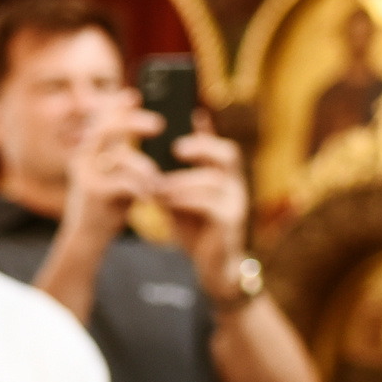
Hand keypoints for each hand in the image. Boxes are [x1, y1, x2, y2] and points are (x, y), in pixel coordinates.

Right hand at [64, 101, 164, 245]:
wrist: (86, 239)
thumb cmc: (106, 205)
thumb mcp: (113, 176)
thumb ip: (124, 156)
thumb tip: (151, 132)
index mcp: (85, 153)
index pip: (99, 120)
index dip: (115, 106)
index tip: (134, 96)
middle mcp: (82, 160)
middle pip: (106, 129)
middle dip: (134, 123)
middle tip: (160, 125)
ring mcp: (86, 176)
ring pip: (121, 157)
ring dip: (146, 167)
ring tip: (157, 180)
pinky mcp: (95, 195)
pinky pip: (126, 181)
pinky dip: (142, 188)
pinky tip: (150, 196)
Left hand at [156, 119, 252, 296]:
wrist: (211, 266)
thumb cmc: (194, 227)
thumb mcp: (179, 197)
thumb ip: (169, 176)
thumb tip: (145, 154)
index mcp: (223, 175)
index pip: (219, 144)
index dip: (204, 130)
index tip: (187, 115)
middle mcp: (235, 184)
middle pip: (228, 154)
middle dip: (202, 147)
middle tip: (176, 149)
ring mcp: (236, 202)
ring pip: (213, 181)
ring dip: (182, 181)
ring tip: (158, 185)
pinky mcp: (230, 222)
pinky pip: (210, 204)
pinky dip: (186, 200)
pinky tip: (166, 202)